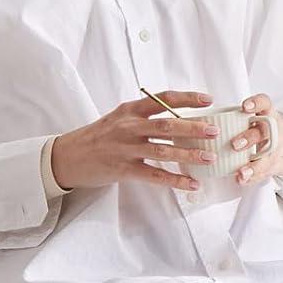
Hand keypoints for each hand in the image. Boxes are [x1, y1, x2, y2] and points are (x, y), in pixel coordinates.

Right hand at [51, 90, 219, 192]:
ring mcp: (126, 149)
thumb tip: (177, 116)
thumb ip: (143, 115)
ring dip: (189, 154)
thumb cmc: (98, 137)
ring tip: (209, 158)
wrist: (68, 156)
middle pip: (167, 125)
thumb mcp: (118, 118)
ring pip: (163, 151)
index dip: (187, 98)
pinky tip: (191, 184)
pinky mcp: (123, 170)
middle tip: (214, 131)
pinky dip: (175, 180)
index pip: (163, 99)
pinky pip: (154, 175)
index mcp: (130, 110)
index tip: (208, 99)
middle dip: (193, 128)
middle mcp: (129, 127)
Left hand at [229, 92, 282, 185]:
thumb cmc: (263, 130)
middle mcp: (273, 130)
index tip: (244, 107)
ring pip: (267, 157)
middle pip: (264, 132)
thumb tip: (203, 123)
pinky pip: (264, 172)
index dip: (256, 104)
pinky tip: (242, 179)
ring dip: (253, 166)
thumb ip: (237, 119)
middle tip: (235, 145)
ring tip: (241, 172)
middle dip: (250, 138)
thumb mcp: (257, 118)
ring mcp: (276, 149)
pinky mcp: (275, 164)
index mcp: (267, 113)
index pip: (264, 103)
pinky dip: (252, 177)